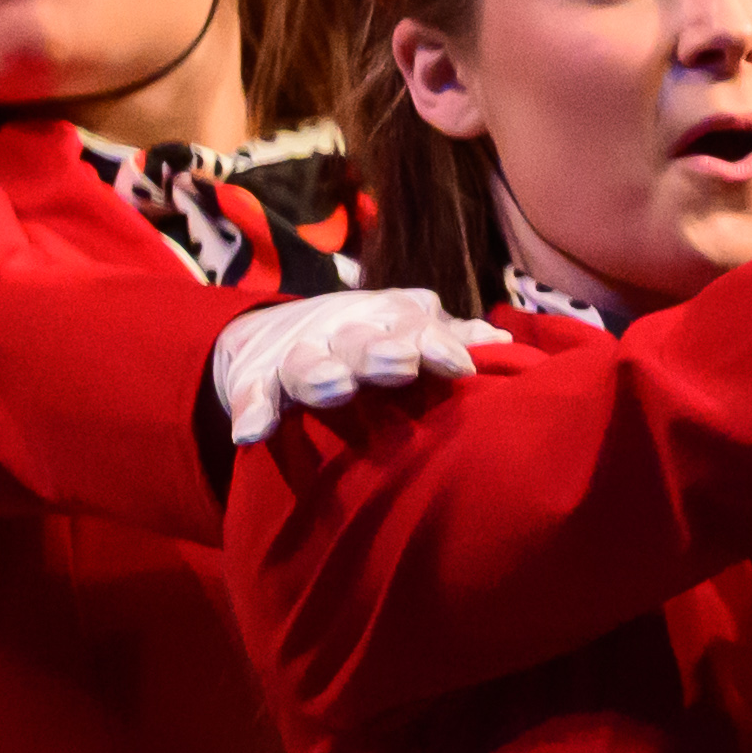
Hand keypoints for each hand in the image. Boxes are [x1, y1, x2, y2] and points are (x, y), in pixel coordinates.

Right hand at [211, 285, 496, 445]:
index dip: (436, 344)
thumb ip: (448, 337)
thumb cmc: (369, 338)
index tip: (461, 365)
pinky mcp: (257, 379)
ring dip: (320, 374)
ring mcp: (298, 355)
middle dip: (380, 352)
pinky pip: (253, 394)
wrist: (273, 335)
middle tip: (400, 364)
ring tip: (334, 388)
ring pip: (306, 363)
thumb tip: (500, 342)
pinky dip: (252, 411)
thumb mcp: (406, 328)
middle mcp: (342, 332)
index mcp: (386, 320)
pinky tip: (251, 432)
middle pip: (360, 341)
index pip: (414, 327)